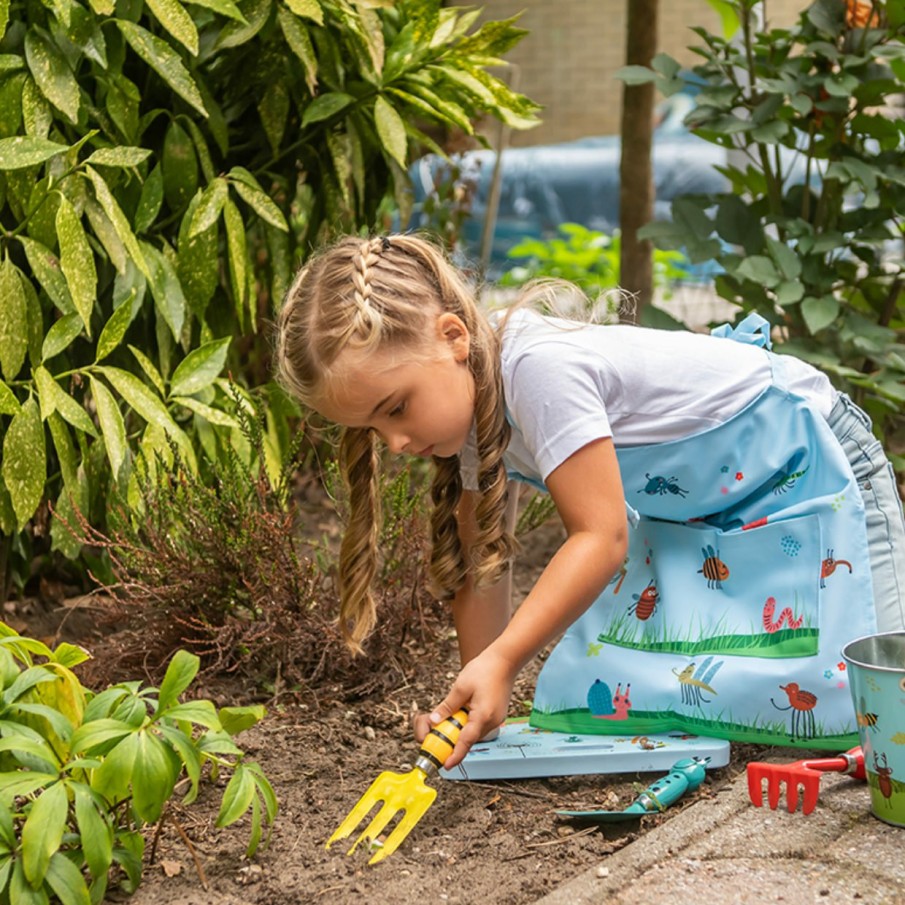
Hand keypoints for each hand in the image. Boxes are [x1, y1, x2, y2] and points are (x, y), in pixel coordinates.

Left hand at [425, 646, 516, 769]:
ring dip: (459, 729)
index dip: (455, 756)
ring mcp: (495, 719)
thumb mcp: (461, 687)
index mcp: (483, 716)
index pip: (466, 742)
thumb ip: (447, 706)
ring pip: (472, 731)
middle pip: (468, 738)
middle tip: (433, 730)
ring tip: (446, 717)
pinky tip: (460, 711)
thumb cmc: (485, 670)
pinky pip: (478, 724)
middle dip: (451, 738)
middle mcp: (491, 722)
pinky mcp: (495, 715)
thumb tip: (435, 721)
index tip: (445, 766)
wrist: (505, 660)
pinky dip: (467, 723)